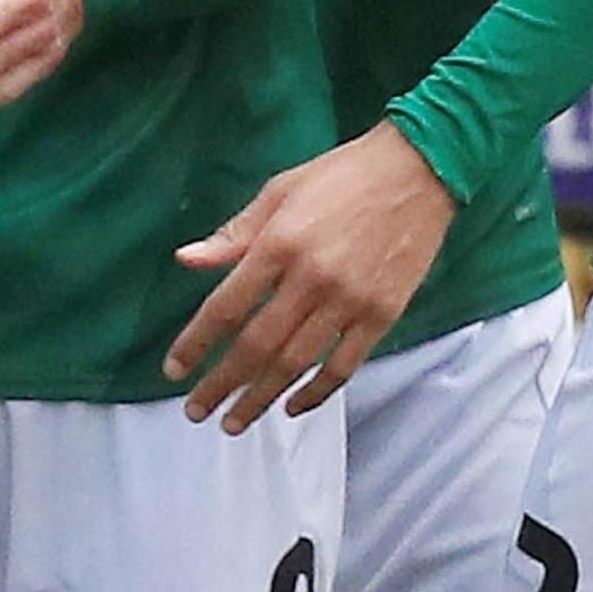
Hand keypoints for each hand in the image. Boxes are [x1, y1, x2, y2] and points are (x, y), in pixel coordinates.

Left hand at [164, 122, 459, 430]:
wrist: (418, 170)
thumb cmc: (342, 176)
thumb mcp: (278, 192)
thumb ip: (233, 234)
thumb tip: (186, 260)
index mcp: (279, 244)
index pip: (226, 307)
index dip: (196, 343)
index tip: (174, 370)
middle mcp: (311, 278)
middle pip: (257, 346)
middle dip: (222, 384)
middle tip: (197, 410)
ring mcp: (349, 300)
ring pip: (296, 364)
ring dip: (261, 397)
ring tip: (235, 421)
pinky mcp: (382, 314)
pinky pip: (343, 366)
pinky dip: (315, 392)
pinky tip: (292, 406)